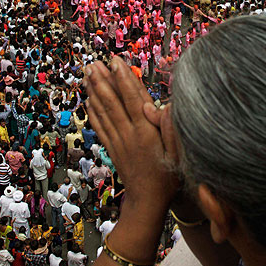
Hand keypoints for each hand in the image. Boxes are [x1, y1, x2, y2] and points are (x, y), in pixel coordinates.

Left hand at [84, 57, 178, 211]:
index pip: (133, 99)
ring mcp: (117, 142)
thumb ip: (171, 129)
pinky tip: (88, 101)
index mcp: (145, 132)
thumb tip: (163, 106)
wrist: (147, 204)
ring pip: (103, 112)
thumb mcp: (178, 154)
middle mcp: (128, 134)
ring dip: (94, 92)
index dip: (123, 79)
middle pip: (113, 102)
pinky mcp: (111, 149)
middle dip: (102, 80)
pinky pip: (99, 127)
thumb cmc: (168, 178)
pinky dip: (92, 112)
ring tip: (87, 75)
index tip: (116, 62)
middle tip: (93, 63)